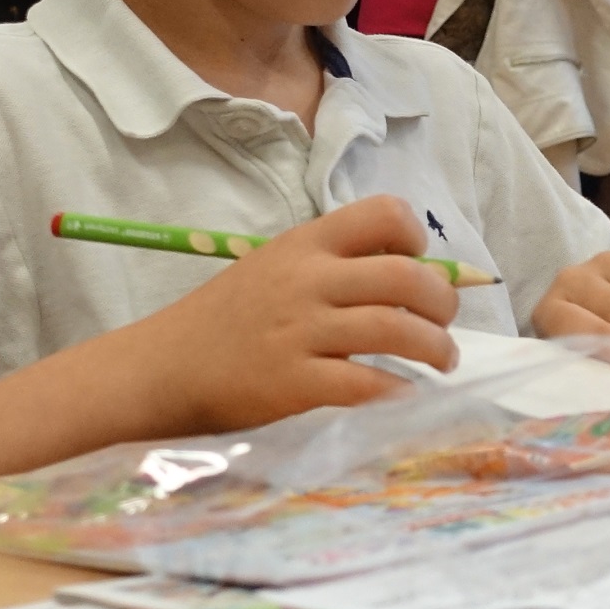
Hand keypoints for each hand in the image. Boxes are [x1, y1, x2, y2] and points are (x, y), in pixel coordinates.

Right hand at [126, 198, 462, 429]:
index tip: (420, 264)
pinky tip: (406, 395)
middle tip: (446, 324)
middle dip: (443, 301)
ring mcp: (300, 330)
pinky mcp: (293, 381)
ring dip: (435, 347)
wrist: (164, 367)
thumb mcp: (274, 268)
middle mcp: (306, 279)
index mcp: (305, 243)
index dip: (416, 238)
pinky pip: (365, 382)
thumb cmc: (226, 319)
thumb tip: (410, 277)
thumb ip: (331, 265)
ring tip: (443, 360)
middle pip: (404, 275)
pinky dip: (397, 390)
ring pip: (395, 328)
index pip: (383, 213)